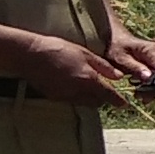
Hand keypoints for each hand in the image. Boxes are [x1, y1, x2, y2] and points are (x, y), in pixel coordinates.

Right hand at [18, 36, 135, 106]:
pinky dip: (77, 97)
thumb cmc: (58, 49)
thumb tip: (119, 77)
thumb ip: (103, 66)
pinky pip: (72, 101)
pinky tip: (73, 86)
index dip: (118, 101)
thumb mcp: (85, 53)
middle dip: (104, 99)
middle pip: (98, 102)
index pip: (109, 95)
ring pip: (85, 103)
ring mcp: (66, 96)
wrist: (30, 55)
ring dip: (91, 99)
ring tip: (89, 87)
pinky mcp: (55, 97)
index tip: (124, 104)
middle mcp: (79, 91)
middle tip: (106, 91)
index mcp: (89, 79)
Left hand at [107, 27, 154, 98]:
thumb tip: (149, 77)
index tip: (152, 96)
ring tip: (137, 94)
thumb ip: (135, 67)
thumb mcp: (121, 58)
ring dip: (152, 91)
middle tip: (138, 96)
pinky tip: (139, 89)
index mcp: (154, 50)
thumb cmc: (117, 48)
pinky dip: (151, 88)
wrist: (116, 41)